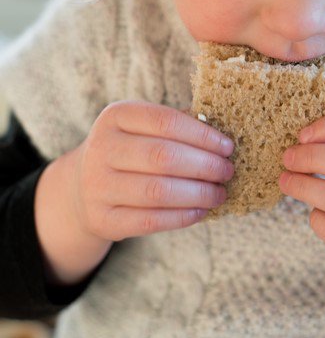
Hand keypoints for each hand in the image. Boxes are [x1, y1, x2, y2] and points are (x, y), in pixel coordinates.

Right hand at [69, 100, 233, 241]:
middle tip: (227, 171)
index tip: (227, 147)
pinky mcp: (102, 219)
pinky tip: (201, 211)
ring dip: (198, 193)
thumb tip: (220, 137)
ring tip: (219, 193)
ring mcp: (97, 185)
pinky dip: (182, 217)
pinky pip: (150, 221)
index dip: (202, 135)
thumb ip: (178, 126)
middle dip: (205, 165)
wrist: (84, 186)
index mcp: (115, 116)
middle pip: (163, 157)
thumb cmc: (130, 151)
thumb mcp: (143, 128)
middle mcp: (101, 148)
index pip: (165, 121)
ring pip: (158, 191)